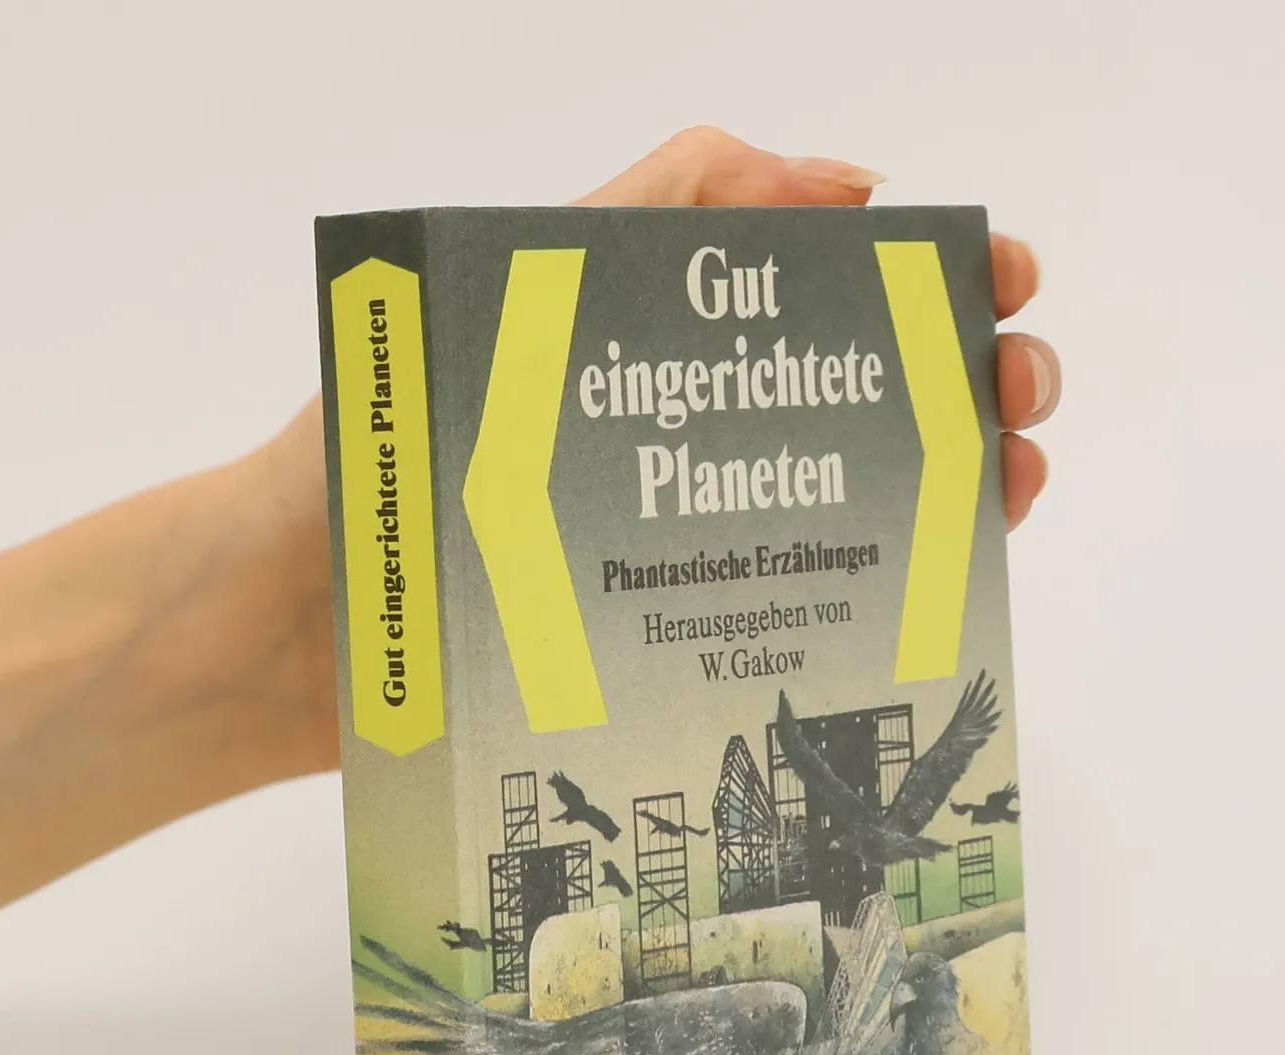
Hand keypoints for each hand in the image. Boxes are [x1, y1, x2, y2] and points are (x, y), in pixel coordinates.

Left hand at [236, 126, 1060, 779]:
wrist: (266, 643)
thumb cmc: (345, 469)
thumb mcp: (478, 318)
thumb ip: (623, 235)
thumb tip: (811, 182)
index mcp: (612, 328)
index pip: (773, 254)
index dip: (886, 247)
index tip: (978, 264)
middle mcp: (646, 425)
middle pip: (826, 374)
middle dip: (946, 362)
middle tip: (1019, 381)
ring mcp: (650, 532)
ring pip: (824, 486)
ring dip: (935, 472)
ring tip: (1009, 479)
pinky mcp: (641, 633)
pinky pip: (773, 598)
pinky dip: (867, 580)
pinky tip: (933, 580)